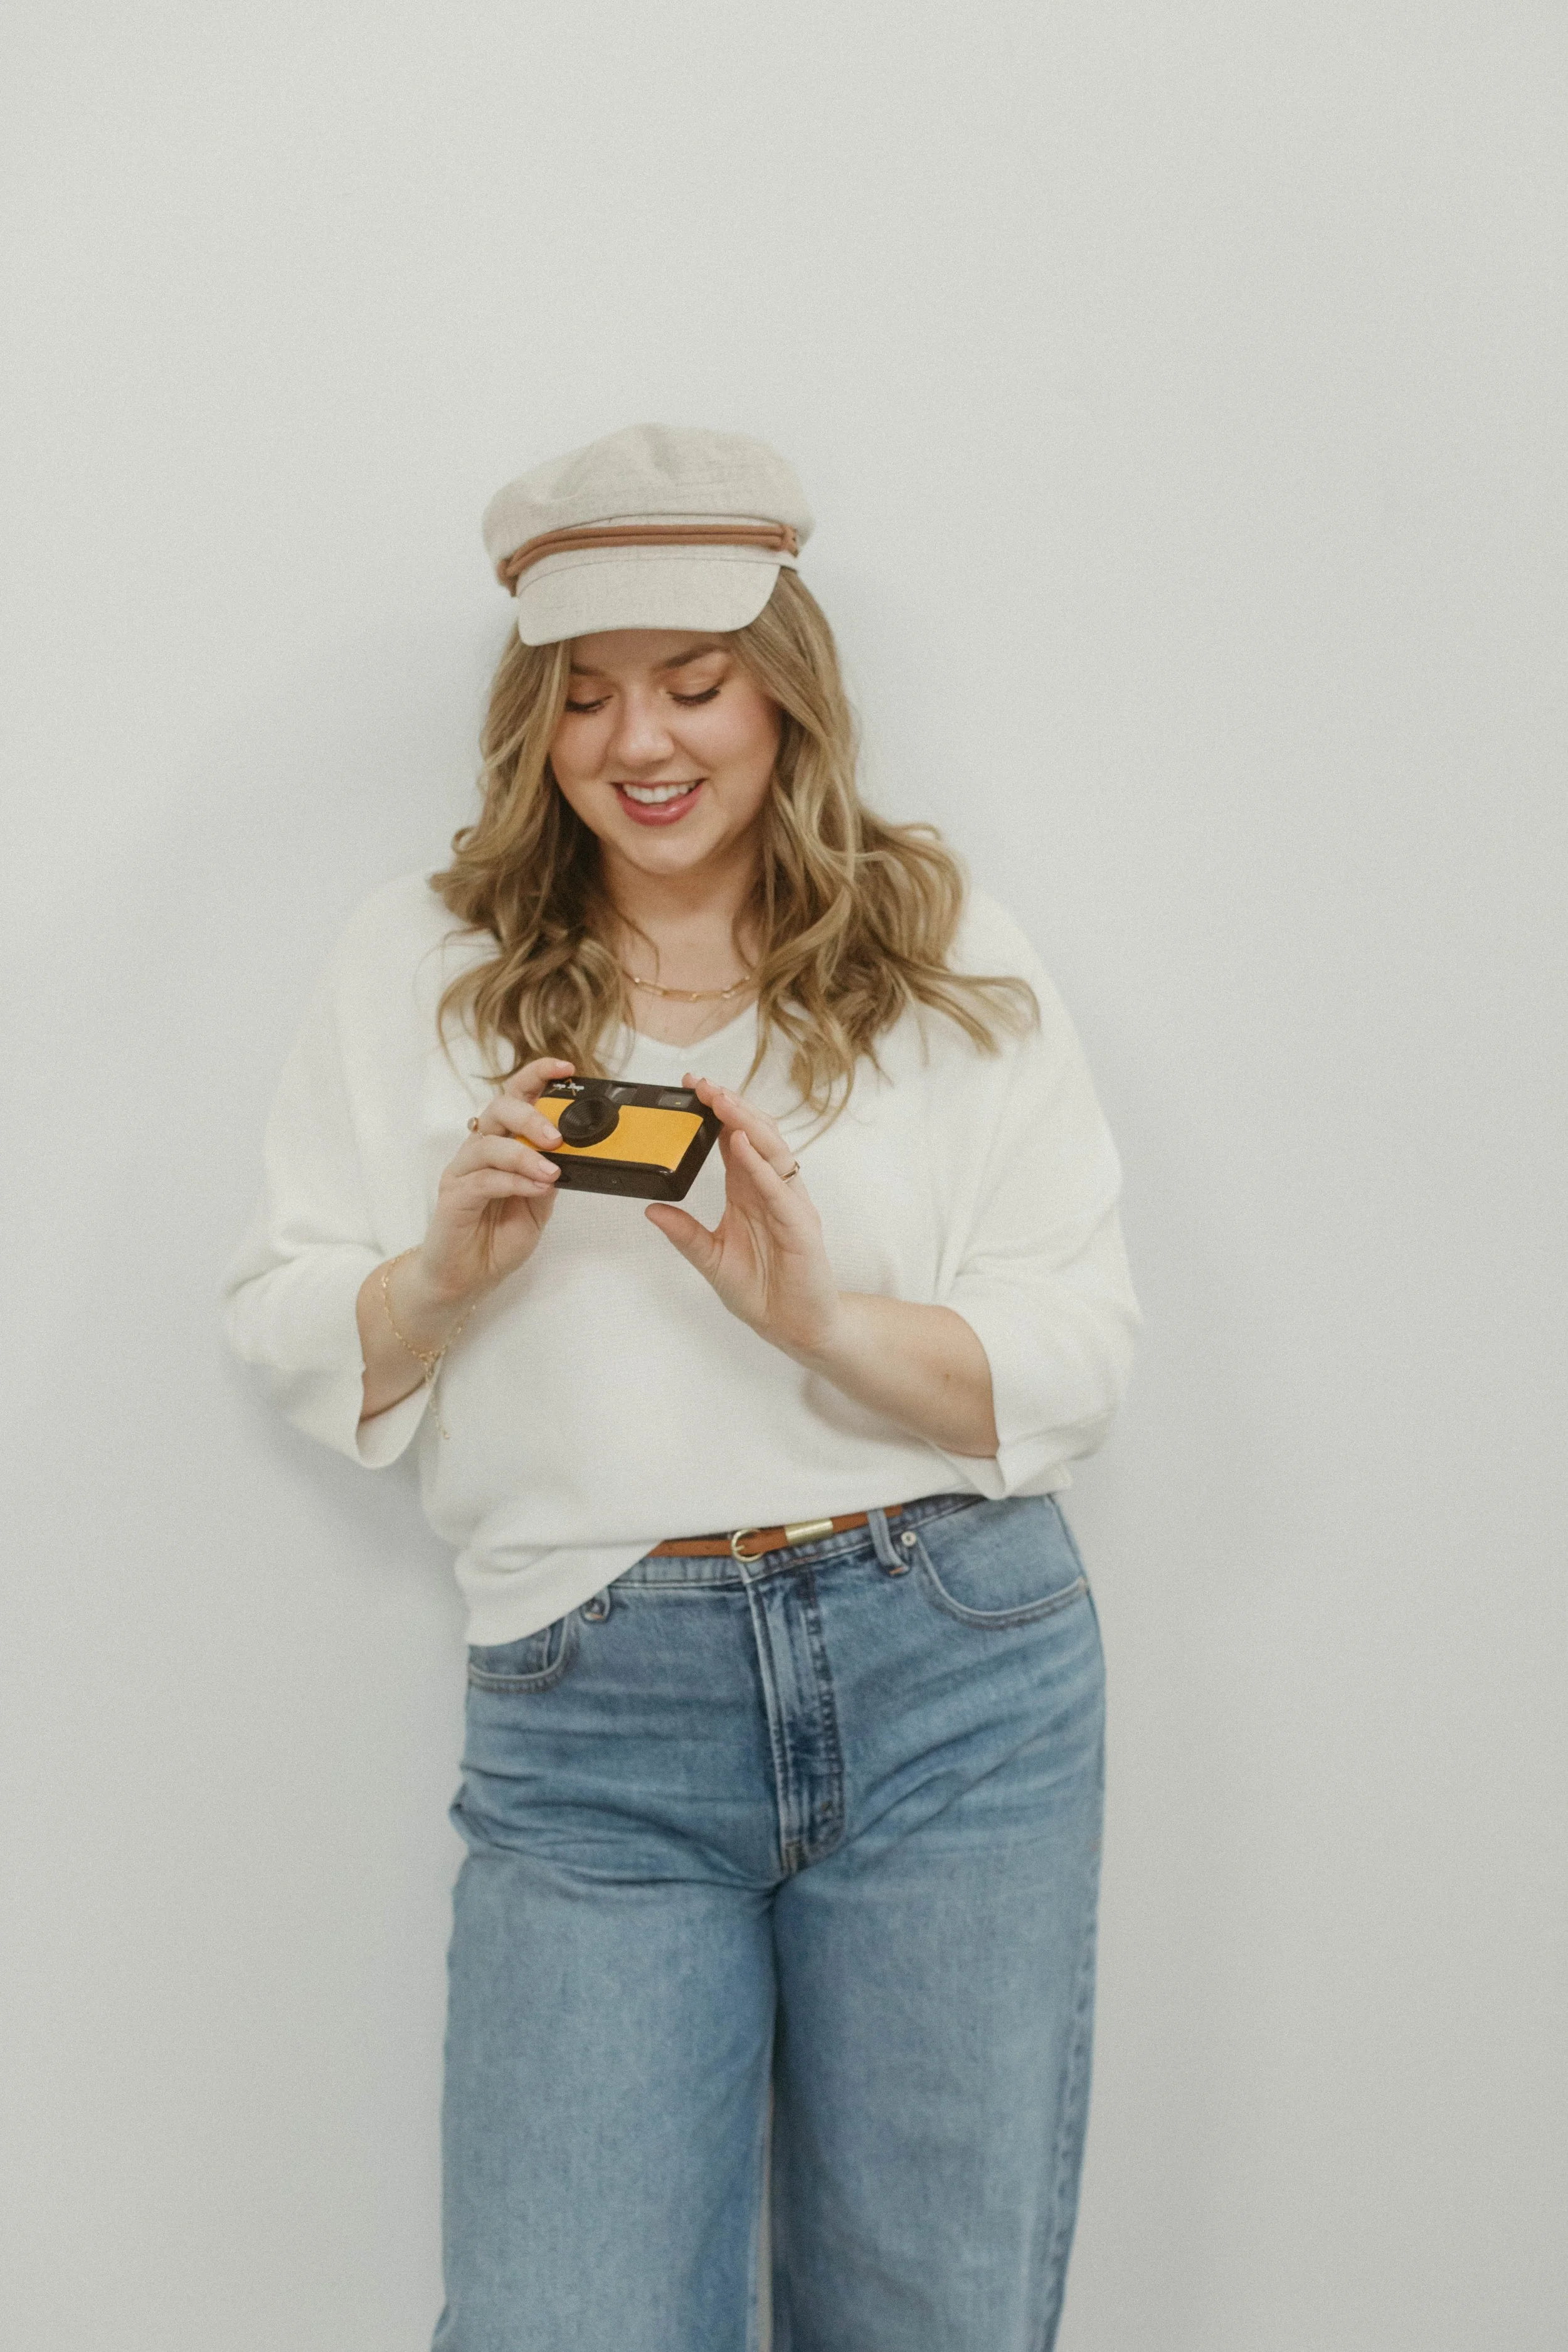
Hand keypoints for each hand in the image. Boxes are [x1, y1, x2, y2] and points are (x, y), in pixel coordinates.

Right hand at [417, 1055, 574, 1305]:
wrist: (466, 1279)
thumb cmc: (498, 1238)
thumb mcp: (539, 1203)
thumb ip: (550, 1176)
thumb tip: (573, 1151)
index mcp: (501, 1144)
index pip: (515, 1097)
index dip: (537, 1076)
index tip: (566, 1069)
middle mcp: (479, 1149)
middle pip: (499, 1110)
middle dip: (531, 1116)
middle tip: (557, 1137)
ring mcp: (463, 1171)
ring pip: (490, 1143)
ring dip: (525, 1155)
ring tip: (551, 1172)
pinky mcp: (453, 1196)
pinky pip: (484, 1179)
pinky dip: (513, 1182)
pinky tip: (534, 1189)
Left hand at [644, 1074, 842, 1358]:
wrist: (796, 1327)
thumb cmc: (763, 1292)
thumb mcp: (712, 1258)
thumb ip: (686, 1233)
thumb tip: (651, 1209)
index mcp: (750, 1191)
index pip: (733, 1139)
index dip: (715, 1112)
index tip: (690, 1088)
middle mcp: (772, 1190)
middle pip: (755, 1134)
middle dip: (730, 1106)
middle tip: (701, 1084)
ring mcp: (789, 1204)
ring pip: (772, 1151)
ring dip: (746, 1123)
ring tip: (721, 1101)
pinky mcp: (800, 1225)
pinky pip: (779, 1188)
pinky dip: (760, 1165)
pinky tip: (741, 1145)